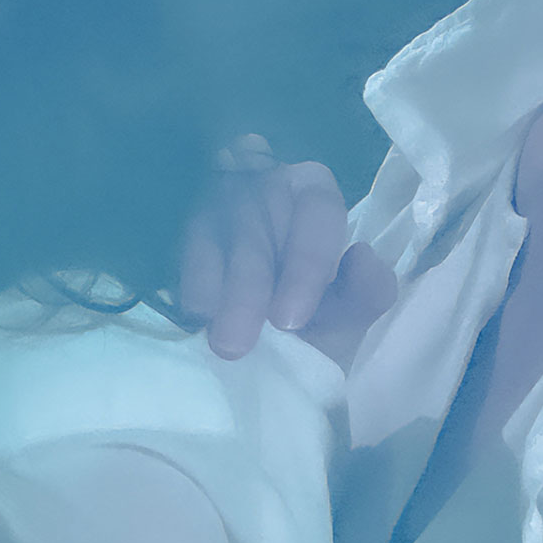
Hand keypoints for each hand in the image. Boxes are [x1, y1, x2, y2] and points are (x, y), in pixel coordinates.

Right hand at [178, 136, 397, 366]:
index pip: (317, 208)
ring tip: (218, 340)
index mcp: (312, 195)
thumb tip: (363, 257)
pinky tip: (195, 316)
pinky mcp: (178, 224)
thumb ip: (365, 294)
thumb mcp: (341, 320)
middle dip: (249, 288)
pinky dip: (190, 282)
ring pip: (211, 232)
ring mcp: (215, 200)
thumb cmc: (307, 327)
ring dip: (216, 288)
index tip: (289, 319)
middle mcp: (263, 185)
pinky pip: (179, 243)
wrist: (259, 357)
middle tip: (238, 345)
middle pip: (256, 223)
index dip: (306, 262)